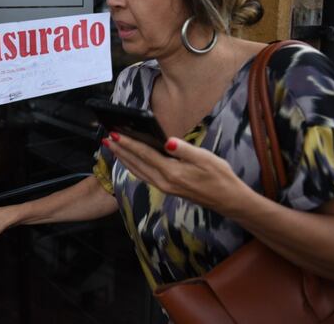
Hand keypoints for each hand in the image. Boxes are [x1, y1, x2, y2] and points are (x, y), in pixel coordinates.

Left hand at [103, 133, 249, 214]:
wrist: (228, 200)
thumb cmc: (219, 176)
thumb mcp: (205, 158)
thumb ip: (184, 150)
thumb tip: (167, 141)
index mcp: (172, 172)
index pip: (144, 154)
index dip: (128, 143)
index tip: (114, 134)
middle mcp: (163, 181)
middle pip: (136, 163)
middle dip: (120, 150)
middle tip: (106, 138)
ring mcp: (164, 186)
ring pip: (137, 170)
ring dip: (124, 158)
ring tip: (113, 147)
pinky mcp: (166, 188)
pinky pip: (144, 176)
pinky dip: (133, 167)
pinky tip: (129, 162)